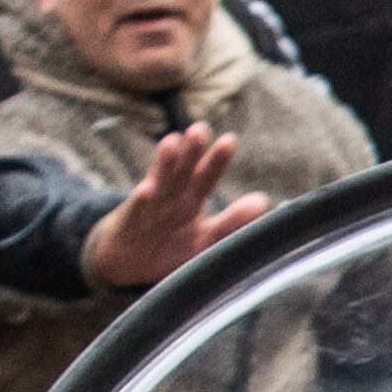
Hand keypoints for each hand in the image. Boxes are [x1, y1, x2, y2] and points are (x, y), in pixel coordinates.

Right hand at [81, 123, 264, 290]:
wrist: (128, 262)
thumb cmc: (171, 245)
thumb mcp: (206, 238)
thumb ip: (232, 221)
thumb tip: (263, 200)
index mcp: (191, 200)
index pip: (206, 176)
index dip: (216, 160)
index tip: (228, 139)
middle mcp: (172, 199)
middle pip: (184, 173)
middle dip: (192, 152)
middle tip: (200, 129)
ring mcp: (150, 209)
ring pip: (160, 184)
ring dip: (165, 164)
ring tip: (172, 142)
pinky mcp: (130, 224)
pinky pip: (136, 212)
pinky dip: (141, 201)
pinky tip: (146, 189)